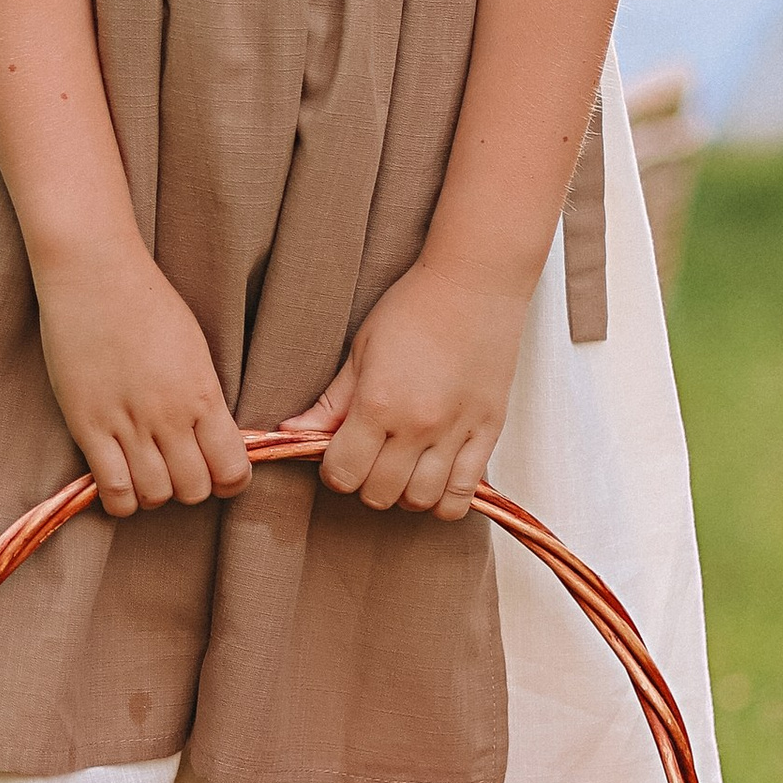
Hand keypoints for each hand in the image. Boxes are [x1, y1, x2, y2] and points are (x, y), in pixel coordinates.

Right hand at [36, 238, 252, 520]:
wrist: (93, 272)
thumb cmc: (145, 300)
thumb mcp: (193, 347)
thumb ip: (203, 394)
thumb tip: (211, 433)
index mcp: (203, 394)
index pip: (232, 469)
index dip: (229, 482)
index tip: (218, 473)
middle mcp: (170, 416)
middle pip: (194, 489)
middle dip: (190, 489)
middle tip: (178, 472)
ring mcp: (127, 423)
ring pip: (155, 495)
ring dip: (155, 495)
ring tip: (147, 476)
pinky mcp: (87, 425)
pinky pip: (112, 487)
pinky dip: (121, 500)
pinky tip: (120, 486)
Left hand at [300, 259, 528, 520]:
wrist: (475, 281)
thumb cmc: (413, 307)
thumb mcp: (360, 350)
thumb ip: (329, 402)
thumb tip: (292, 433)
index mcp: (379, 403)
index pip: (344, 472)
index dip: (335, 470)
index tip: (339, 453)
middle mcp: (418, 425)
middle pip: (380, 494)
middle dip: (365, 483)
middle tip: (369, 457)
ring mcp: (458, 432)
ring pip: (421, 501)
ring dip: (404, 493)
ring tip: (402, 467)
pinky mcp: (490, 431)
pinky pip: (465, 494)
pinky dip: (445, 499)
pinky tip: (434, 476)